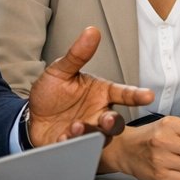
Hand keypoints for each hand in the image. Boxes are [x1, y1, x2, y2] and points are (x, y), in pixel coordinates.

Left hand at [26, 27, 152, 144]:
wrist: (30, 116)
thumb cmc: (51, 93)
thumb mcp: (61, 70)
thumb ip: (78, 54)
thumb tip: (91, 32)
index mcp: (101, 94)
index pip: (124, 94)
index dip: (137, 95)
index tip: (148, 96)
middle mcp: (98, 114)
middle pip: (115, 122)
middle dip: (113, 122)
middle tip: (106, 118)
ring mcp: (87, 131)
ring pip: (99, 137)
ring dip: (91, 132)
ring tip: (76, 126)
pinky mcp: (72, 145)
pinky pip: (77, 147)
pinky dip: (71, 143)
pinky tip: (63, 136)